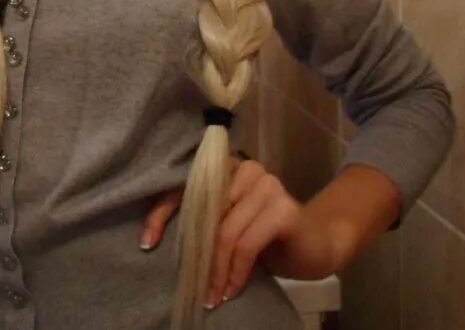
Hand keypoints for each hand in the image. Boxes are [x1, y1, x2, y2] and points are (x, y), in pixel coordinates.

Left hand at [140, 155, 337, 307]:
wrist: (317, 245)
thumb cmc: (266, 237)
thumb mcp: (229, 227)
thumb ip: (205, 221)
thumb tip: (156, 240)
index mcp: (227, 167)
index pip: (186, 185)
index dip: (162, 213)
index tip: (147, 242)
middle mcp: (246, 168)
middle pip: (205, 212)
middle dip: (194, 252)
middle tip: (189, 283)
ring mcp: (267, 185)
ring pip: (225, 232)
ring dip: (216, 270)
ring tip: (211, 296)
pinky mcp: (283, 209)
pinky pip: (247, 244)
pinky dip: (236, 272)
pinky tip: (232, 290)